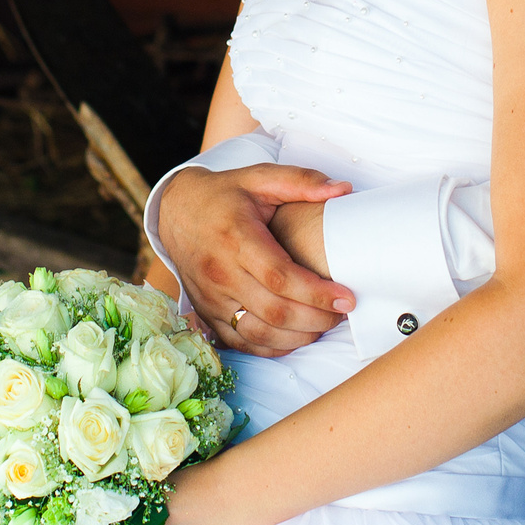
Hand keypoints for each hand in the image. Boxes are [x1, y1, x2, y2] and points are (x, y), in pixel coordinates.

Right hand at [157, 164, 355, 354]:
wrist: (177, 211)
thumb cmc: (224, 195)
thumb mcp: (259, 177)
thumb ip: (301, 181)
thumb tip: (343, 190)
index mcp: (236, 238)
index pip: (281, 277)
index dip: (317, 293)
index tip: (347, 298)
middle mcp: (220, 273)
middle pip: (274, 311)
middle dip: (316, 318)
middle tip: (342, 313)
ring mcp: (211, 298)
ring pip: (258, 333)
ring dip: (297, 337)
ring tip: (324, 324)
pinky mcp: (207, 313)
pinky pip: (241, 342)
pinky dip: (272, 347)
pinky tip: (296, 336)